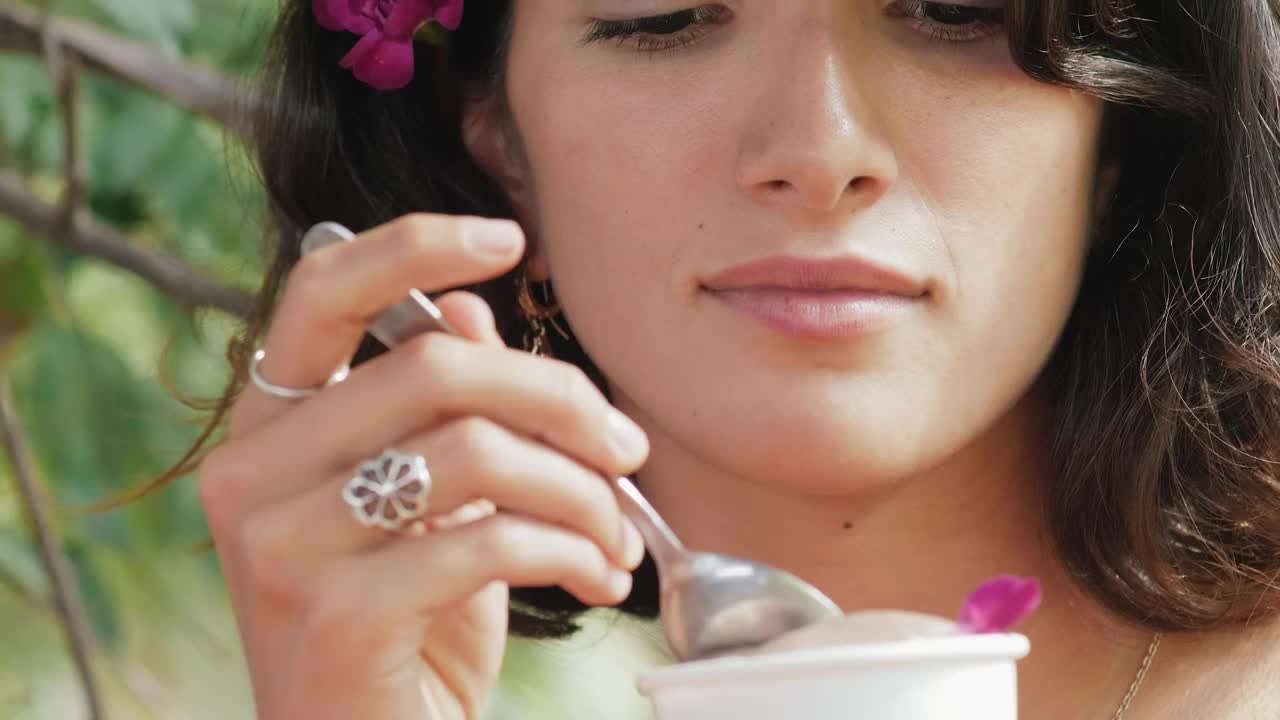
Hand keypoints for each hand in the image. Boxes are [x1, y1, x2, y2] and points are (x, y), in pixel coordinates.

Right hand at [198, 214, 648, 719]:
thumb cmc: (407, 627)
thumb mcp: (432, 507)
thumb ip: (440, 408)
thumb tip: (469, 310)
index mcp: (269, 427)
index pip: (322, 290)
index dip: (418, 246)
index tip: (511, 239)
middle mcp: (251, 474)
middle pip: (435, 365)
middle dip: (561, 397)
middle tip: (627, 447)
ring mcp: (281, 547)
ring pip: (475, 451)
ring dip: (580, 490)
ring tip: (618, 534)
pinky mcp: (334, 616)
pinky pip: (487, 539)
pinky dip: (572, 550)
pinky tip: (600, 578)